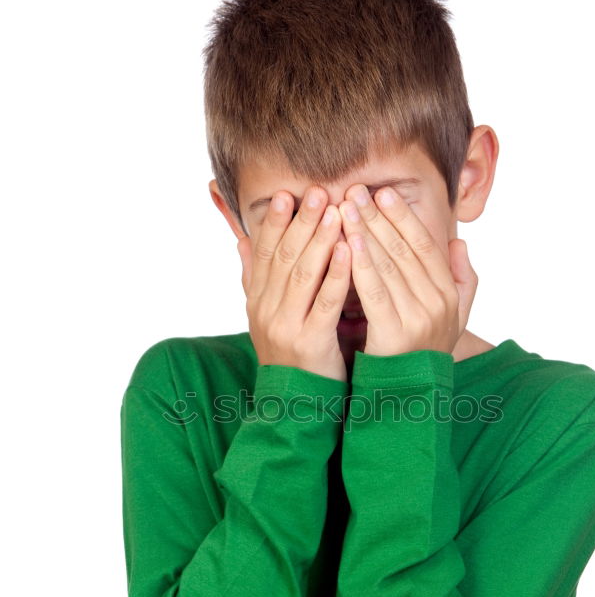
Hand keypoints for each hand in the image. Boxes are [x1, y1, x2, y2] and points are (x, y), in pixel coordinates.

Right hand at [237, 186, 350, 382]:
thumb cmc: (291, 355)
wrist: (294, 405)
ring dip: (320, 239)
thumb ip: (255, 277)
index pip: (263, 252)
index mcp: (257, 301)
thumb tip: (242, 239)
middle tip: (318, 192)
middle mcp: (266, 310)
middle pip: (283, 256)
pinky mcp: (310, 343)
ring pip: (303, 274)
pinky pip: (325, 302)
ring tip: (336, 211)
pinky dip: (337, 274)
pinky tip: (349, 251)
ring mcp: (286, 327)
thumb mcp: (267, 315)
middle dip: (301, 222)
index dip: (273, 222)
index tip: (285, 194)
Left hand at [338, 185, 477, 357]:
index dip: (404, 217)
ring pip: (388, 266)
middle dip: (378, 217)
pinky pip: (375, 292)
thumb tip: (459, 243)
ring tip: (345, 208)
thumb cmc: (421, 354)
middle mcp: (438, 304)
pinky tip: (346, 243)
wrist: (409, 401)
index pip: (426, 246)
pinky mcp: (395, 335)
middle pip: (405, 250)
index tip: (383, 193)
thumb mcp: (451, 319)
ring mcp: (418, 319)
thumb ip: (460, 281)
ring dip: (365, 233)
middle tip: (356, 191)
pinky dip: (361, 264)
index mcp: (449, 295)